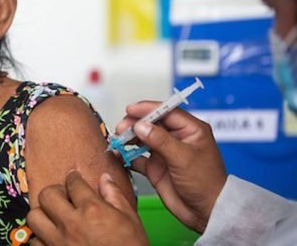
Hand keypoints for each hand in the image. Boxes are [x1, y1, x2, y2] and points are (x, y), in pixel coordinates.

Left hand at [27, 171, 147, 245]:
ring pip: (34, 217)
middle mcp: (71, 224)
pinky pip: (34, 243)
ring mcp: (58, 242)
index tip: (74, 179)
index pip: (73, 182)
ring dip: (43, 215)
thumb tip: (105, 179)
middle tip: (64, 197)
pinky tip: (53, 239)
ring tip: (55, 218)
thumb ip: (115, 196)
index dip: (74, 178)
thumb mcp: (130, 221)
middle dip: (55, 192)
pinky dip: (41, 239)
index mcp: (92, 211)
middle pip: (46, 195)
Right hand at [118, 101, 226, 232]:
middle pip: (150, 123)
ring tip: (117, 140)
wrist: (205, 213)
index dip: (147, 109)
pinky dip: (126, 155)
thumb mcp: (184, 158)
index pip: (166, 111)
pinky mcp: (155, 166)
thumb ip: (160, 140)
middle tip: (121, 129)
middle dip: (134, 124)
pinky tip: (117, 154)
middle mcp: (175, 138)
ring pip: (141, 138)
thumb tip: (140, 125)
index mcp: (190, 129)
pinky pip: (136, 157)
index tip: (130, 110)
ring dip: (128, 138)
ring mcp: (164, 152)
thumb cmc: (206, 183)